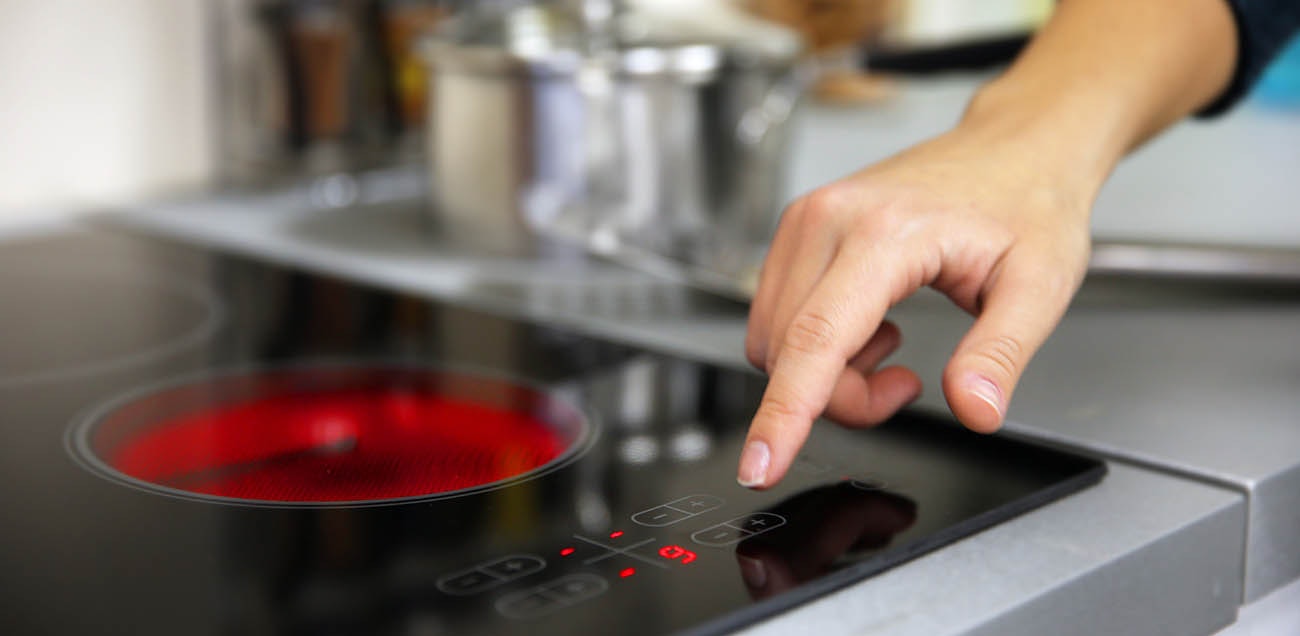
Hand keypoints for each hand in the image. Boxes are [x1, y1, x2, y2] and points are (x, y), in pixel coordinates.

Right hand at [738, 123, 1094, 488]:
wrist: (1016, 147)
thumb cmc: (1029, 204)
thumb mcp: (1040, 286)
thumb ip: (1000, 354)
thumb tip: (974, 411)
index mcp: (884, 233)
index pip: (815, 340)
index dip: (784, 413)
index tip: (761, 465)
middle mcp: (827, 220)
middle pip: (791, 352)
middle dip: (839, 397)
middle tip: (907, 385)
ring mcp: (806, 220)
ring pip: (776, 339)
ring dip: (825, 373)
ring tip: (894, 348)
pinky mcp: (799, 229)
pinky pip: (779, 315)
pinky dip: (817, 345)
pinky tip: (872, 325)